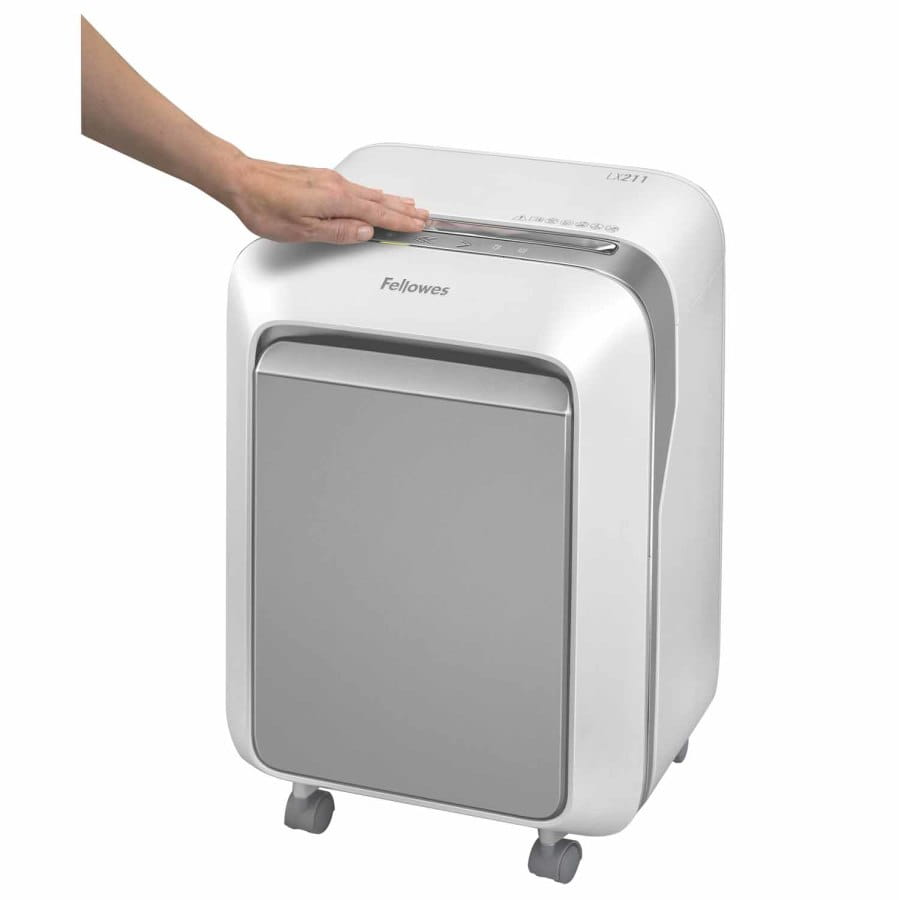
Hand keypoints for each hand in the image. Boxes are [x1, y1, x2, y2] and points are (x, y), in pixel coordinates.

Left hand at [222, 156, 428, 243]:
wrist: (240, 180)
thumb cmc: (264, 205)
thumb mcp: (303, 230)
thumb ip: (337, 232)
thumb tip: (364, 233)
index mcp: (336, 199)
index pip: (377, 214)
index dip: (400, 222)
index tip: (417, 225)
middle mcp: (336, 185)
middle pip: (379, 201)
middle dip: (403, 209)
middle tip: (423, 215)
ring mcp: (329, 179)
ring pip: (369, 192)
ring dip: (392, 200)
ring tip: (409, 205)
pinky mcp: (320, 177)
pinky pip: (357, 187)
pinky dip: (373, 193)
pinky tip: (374, 194)